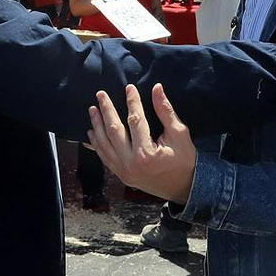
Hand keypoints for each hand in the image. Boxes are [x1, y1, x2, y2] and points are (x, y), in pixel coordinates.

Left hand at [87, 83, 195, 203]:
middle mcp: (130, 163)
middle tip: (100, 94)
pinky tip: (92, 133)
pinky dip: (97, 144)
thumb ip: (165, 111)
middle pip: (113, 131)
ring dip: (97, 125)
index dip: (132, 102)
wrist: (183, 188)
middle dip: (106, 110)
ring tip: (92, 109)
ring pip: (104, 144)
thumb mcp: (179, 133)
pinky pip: (104, 157)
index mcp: (146, 153)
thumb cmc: (184, 160)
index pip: (135, 120)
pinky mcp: (121, 175)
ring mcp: (123, 171)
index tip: (129, 88)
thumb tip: (156, 88)